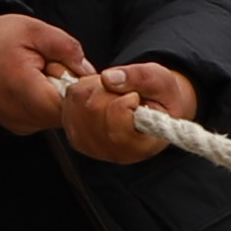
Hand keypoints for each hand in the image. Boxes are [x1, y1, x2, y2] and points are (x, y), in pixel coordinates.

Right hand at [0, 7, 95, 134]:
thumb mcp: (35, 29)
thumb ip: (67, 48)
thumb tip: (88, 71)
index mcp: (23, 90)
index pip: (71, 106)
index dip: (80, 87)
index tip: (72, 69)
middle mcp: (20, 115)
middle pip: (68, 114)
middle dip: (70, 89)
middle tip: (51, 66)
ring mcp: (18, 124)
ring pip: (58, 117)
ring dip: (57, 95)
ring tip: (38, 74)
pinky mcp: (18, 126)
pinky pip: (45, 117)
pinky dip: (46, 101)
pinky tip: (31, 84)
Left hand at [58, 59, 197, 163]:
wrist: (154, 108)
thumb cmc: (162, 98)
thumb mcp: (162, 81)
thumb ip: (140, 78)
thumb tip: (107, 77)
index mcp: (139, 146)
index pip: (117, 117)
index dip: (125, 99)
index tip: (136, 97)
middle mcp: (112, 153)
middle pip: (93, 108)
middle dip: (107, 88)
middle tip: (123, 91)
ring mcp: (91, 147)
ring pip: (77, 103)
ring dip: (93, 87)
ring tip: (113, 92)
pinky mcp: (76, 136)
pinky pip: (68, 103)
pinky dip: (82, 91)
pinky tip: (99, 95)